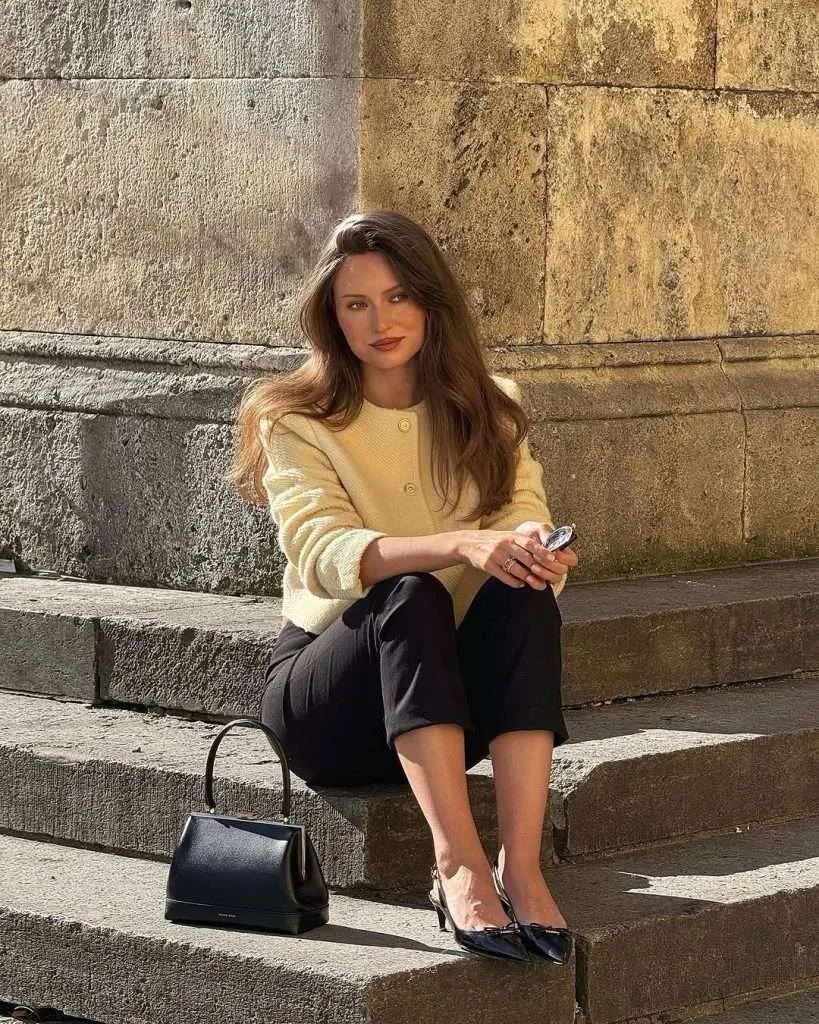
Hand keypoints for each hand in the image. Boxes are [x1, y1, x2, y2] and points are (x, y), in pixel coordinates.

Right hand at [456, 527, 575, 589]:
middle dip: (538, 569)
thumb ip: (524, 544)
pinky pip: (504, 576)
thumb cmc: (494, 541)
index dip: (542, 551)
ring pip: (516, 569)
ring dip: (528, 578)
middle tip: (548, 578)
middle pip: (525, 558)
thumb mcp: (508, 537)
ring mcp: (495, 555)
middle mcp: (504, 544)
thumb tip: (545, 555)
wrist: (469, 543)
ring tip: (535, 583)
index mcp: (512, 536)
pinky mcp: (488, 565)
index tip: (553, 559)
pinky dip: (514, 582)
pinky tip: (519, 584)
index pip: (530, 543)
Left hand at [512, 521, 577, 589]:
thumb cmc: (531, 533)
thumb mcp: (540, 529)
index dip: (565, 558)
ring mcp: (549, 572)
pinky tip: (529, 577)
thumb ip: (547, 534)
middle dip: (551, 565)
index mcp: (562, 551)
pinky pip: (542, 585)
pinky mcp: (539, 579)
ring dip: (544, 573)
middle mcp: (558, 563)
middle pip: (563, 570)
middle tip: (538, 558)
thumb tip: (552, 543)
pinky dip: (536, 582)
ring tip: (533, 566)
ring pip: (555, 579)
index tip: (554, 553)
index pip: (572, 560)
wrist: (515, 540)